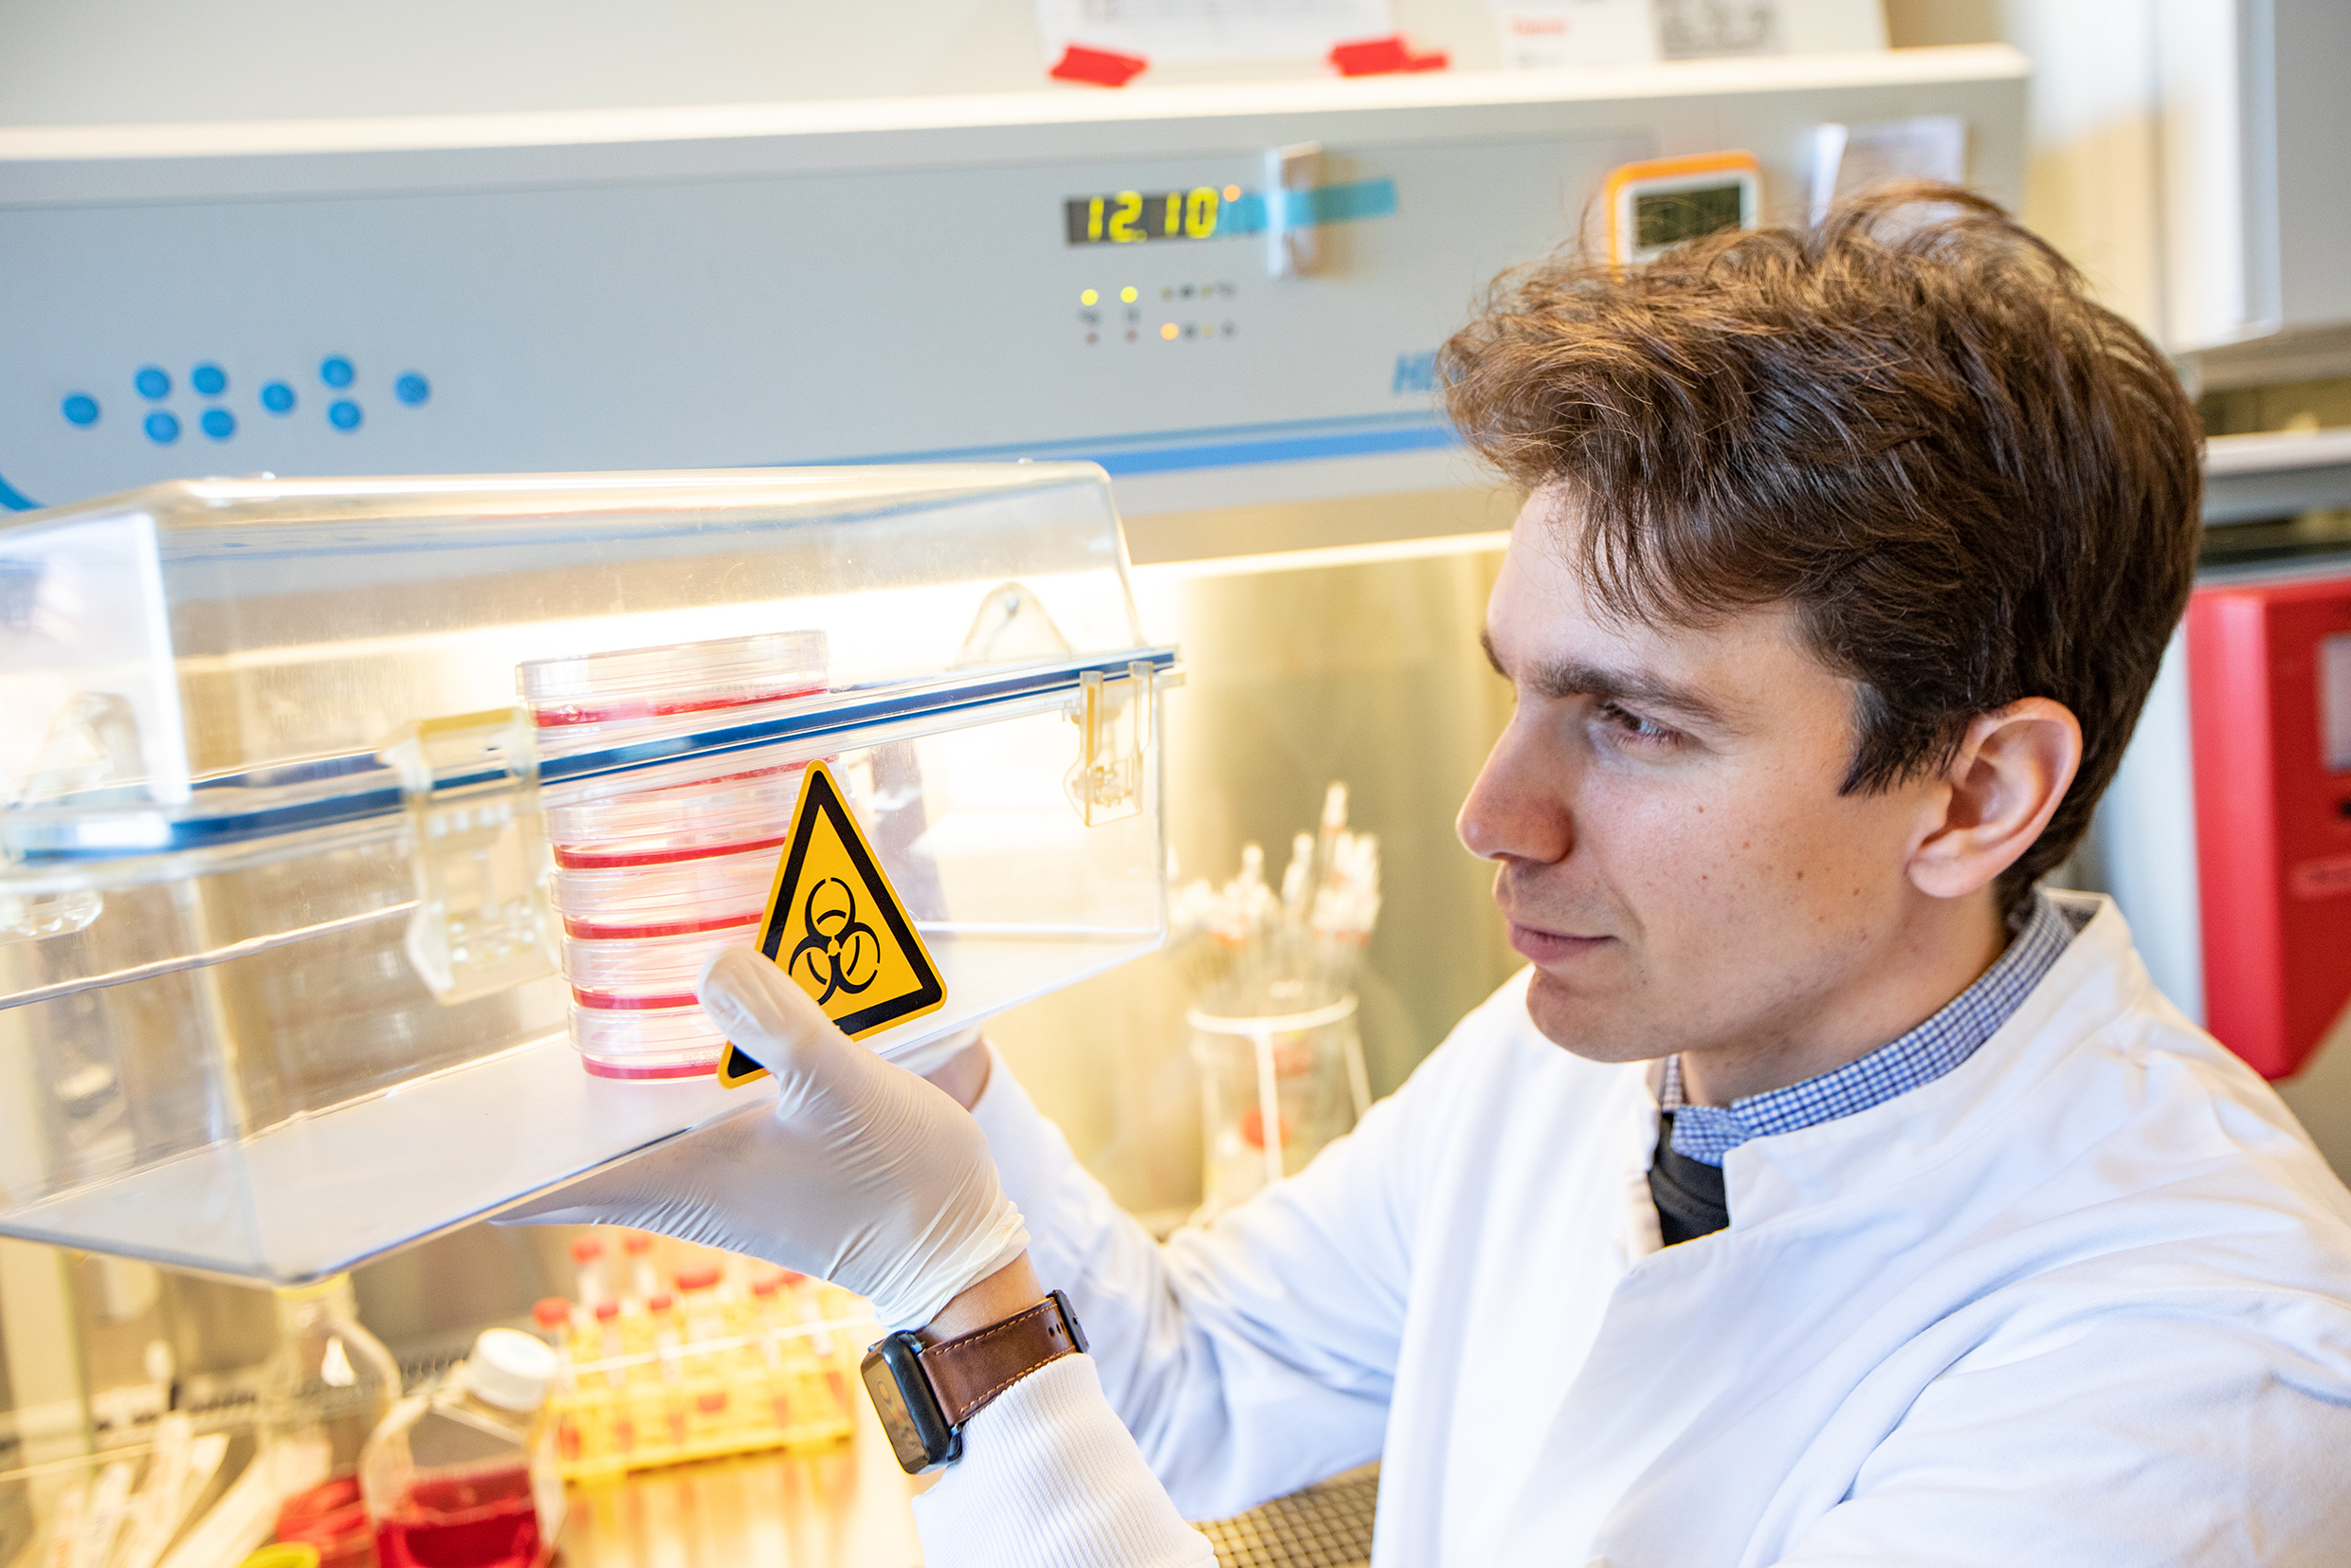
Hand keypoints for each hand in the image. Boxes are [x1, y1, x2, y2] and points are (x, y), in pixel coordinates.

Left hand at [498, 947, 1027, 1332]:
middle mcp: (684, 1176)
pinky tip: (703, 998)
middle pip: (580, 1132)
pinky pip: (696, 1096)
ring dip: (618, 1053)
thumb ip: (780, 1028)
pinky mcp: (759, 1148)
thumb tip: (708, 964)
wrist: (964, 1246)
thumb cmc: (902, 1190)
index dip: (475, 1164)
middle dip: (539, 1079)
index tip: (415, 1136)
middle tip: (485, 1010)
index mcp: (680, 1176)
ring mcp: (719, 1165)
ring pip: (638, 1106)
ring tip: (579, 978)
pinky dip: (687, 1054)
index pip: (547, 1180)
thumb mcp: (846, 1094)